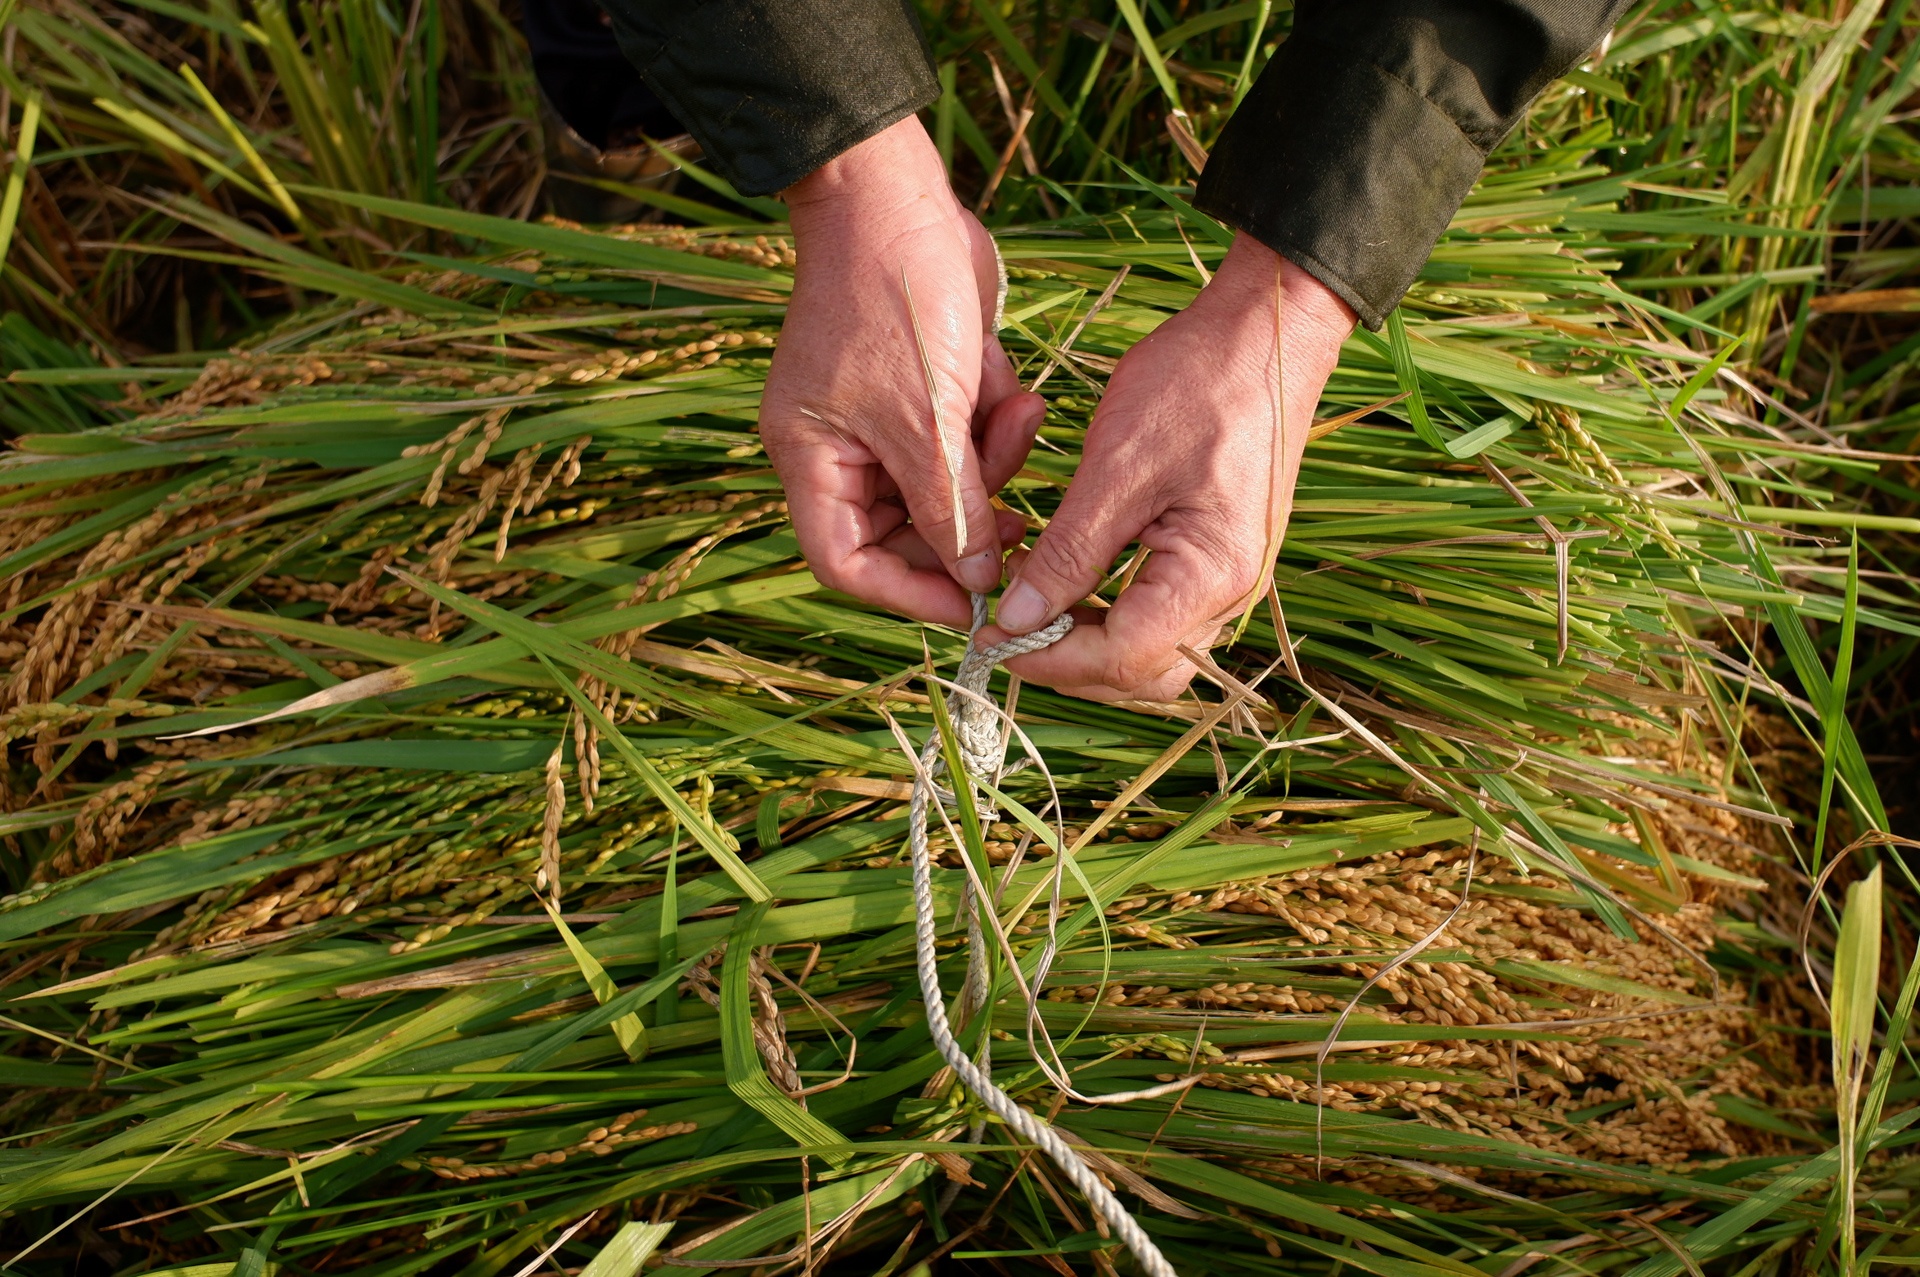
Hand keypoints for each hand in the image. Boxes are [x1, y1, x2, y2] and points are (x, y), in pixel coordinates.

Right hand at [761, 117, 1042, 629]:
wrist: (900, 196)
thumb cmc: (893, 300)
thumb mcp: (925, 420)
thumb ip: (951, 509)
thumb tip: (975, 583)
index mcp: (812, 460)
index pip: (846, 562)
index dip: (905, 590)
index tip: (970, 600)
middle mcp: (840, 447)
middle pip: (905, 530)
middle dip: (968, 520)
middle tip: (1023, 523)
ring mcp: (882, 417)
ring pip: (948, 484)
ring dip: (992, 461)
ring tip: (1020, 417)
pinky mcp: (925, 387)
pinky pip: (965, 436)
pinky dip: (994, 420)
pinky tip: (1010, 384)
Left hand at [983, 235, 1355, 699]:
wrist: (1266, 332)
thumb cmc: (1197, 383)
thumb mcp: (1117, 465)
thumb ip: (1069, 552)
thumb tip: (1017, 618)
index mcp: (1211, 575)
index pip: (1122, 659)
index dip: (1049, 658)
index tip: (989, 634)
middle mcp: (1230, 593)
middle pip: (1142, 674)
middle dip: (1068, 662)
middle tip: (1005, 627)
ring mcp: (1229, 580)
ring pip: (1150, 652)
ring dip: (1085, 640)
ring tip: (1027, 600)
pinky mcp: (1217, 559)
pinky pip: (1160, 615)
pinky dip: (1108, 611)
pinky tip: (1065, 576)